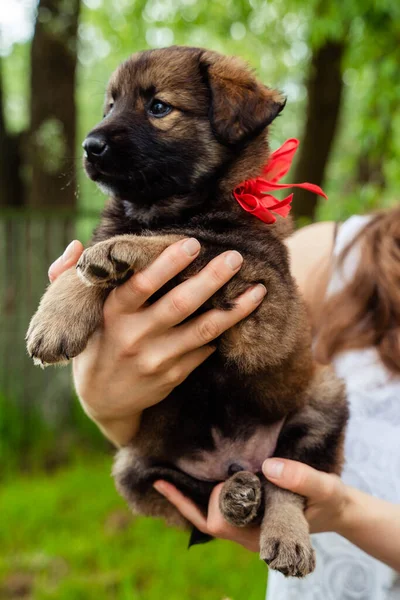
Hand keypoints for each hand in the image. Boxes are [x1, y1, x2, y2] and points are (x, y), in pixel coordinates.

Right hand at [48, 238, 265, 445]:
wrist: (103, 401)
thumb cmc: (93, 346)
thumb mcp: (72, 315)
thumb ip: (68, 277)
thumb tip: (78, 244)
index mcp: (113, 315)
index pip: (141, 285)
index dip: (167, 264)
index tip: (193, 243)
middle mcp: (136, 337)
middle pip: (181, 304)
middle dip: (212, 279)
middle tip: (236, 257)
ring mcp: (157, 359)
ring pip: (203, 330)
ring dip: (233, 309)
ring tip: (258, 289)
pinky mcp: (174, 375)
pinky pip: (204, 350)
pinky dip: (223, 331)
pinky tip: (242, 314)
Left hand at [153, 459, 348, 550]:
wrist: (337, 508)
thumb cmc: (331, 502)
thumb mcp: (324, 488)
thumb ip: (302, 478)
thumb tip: (268, 466)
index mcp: (260, 535)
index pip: (219, 523)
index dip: (216, 500)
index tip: (224, 475)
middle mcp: (247, 534)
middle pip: (207, 520)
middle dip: (196, 497)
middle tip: (189, 473)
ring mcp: (245, 527)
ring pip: (207, 518)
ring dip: (188, 499)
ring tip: (164, 480)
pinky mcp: (246, 517)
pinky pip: (216, 511)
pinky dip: (199, 497)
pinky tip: (186, 480)